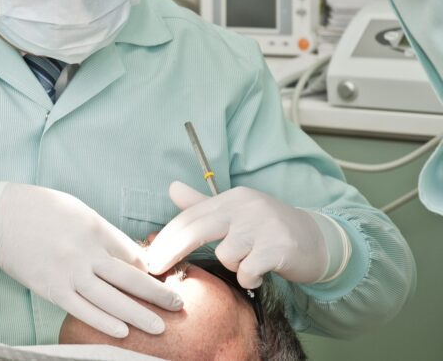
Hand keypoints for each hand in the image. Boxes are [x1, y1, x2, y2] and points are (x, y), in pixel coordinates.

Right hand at [0, 184, 182, 337]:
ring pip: (111, 299)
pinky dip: (104, 321)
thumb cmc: (40, 209)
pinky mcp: (51, 289)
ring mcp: (68, 273)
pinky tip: (122, 331)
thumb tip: (129, 255)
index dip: (151, 269)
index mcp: (95, 227)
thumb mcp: (78, 210)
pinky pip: (82, 310)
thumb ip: (104, 232)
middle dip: (157, 293)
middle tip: (178, 305)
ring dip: (138, 315)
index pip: (131, 254)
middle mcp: (86, 252)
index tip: (164, 279)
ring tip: (159, 327)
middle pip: (129, 278)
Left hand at [146, 182, 329, 288]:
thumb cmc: (267, 229)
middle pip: (197, 230)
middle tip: (155, 270)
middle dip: (171, 251)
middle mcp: (246, 206)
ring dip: (233, 266)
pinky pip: (248, 270)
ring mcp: (264, 225)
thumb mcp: (235, 213)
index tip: (148, 258)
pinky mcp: (279, 246)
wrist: (316, 240)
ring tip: (248, 263)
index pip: (190, 217)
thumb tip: (172, 188)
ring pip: (226, 255)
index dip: (166, 238)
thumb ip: (202, 204)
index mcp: (232, 198)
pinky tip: (259, 274)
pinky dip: (250, 278)